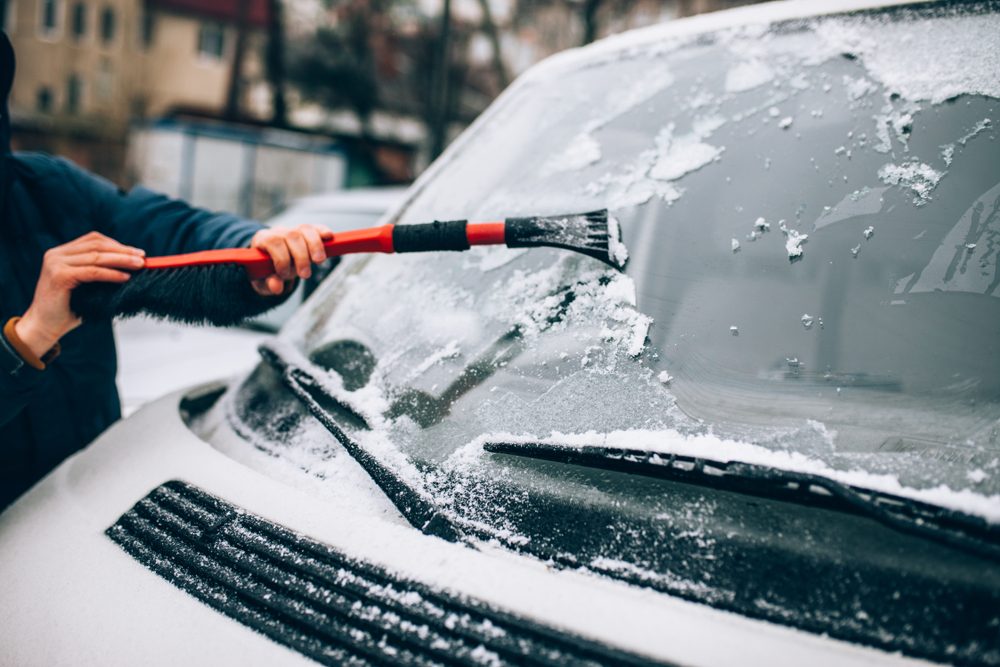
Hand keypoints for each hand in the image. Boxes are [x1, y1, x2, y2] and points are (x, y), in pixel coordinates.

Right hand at [16, 232, 144, 356]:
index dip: (117, 245)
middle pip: (96, 245)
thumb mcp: (86, 285)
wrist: (45, 326)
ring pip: (96, 257)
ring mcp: (56, 263)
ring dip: (121, 260)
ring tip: (139, 266)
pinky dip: (111, 274)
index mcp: (61, 253)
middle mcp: (56, 254)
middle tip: (143, 258)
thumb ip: (100, 272)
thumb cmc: (69, 309)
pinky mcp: (59, 275)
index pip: (93, 240)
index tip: (137, 252)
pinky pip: (93, 272)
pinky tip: (125, 277)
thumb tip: (132, 266)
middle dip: (123, 251)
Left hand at [249, 224, 334, 295]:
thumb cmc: (264, 270)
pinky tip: (329, 237)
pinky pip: (315, 227)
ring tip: (319, 261)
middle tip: (305, 275)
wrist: (267, 261)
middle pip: (292, 236)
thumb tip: (277, 288)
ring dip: (315, 246)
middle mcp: (278, 231)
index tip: (284, 274)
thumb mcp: (263, 279)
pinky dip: (323, 231)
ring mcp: (293, 230)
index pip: (273, 242)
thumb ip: (269, 282)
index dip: (281, 258)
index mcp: (263, 239)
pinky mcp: (305, 232)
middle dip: (301, 257)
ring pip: (306, 230)